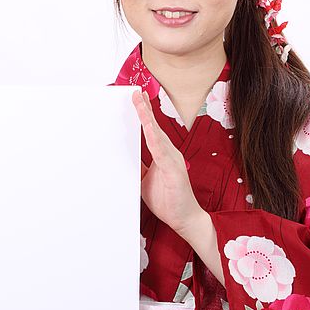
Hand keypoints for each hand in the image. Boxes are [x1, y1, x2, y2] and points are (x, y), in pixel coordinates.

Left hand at [131, 89, 205, 238]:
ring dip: (147, 117)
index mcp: (162, 154)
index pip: (150, 130)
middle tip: (134, 91)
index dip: (142, 114)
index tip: (134, 98)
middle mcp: (168, 152)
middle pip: (153, 126)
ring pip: (156, 133)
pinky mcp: (173, 169)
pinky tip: (148, 126)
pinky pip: (161, 151)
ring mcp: (172, 159)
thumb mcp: (145, 180)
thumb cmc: (168, 199)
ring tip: (139, 101)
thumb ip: (138, 167)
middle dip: (143, 108)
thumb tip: (124, 158)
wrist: (184, 218)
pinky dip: (154, 137)